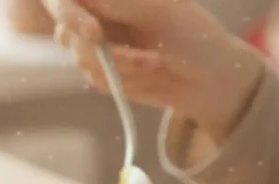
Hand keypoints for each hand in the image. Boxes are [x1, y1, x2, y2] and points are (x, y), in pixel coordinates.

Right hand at [43, 0, 264, 139]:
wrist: (210, 81)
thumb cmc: (194, 36)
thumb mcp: (160, 12)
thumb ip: (118, 2)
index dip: (69, 12)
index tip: (93, 32)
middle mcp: (100, 15)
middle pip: (68, 29)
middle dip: (99, 48)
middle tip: (134, 57)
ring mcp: (100, 45)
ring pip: (82, 57)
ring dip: (120, 66)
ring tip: (154, 63)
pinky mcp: (104, 72)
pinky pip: (96, 78)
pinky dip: (123, 79)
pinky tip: (149, 74)